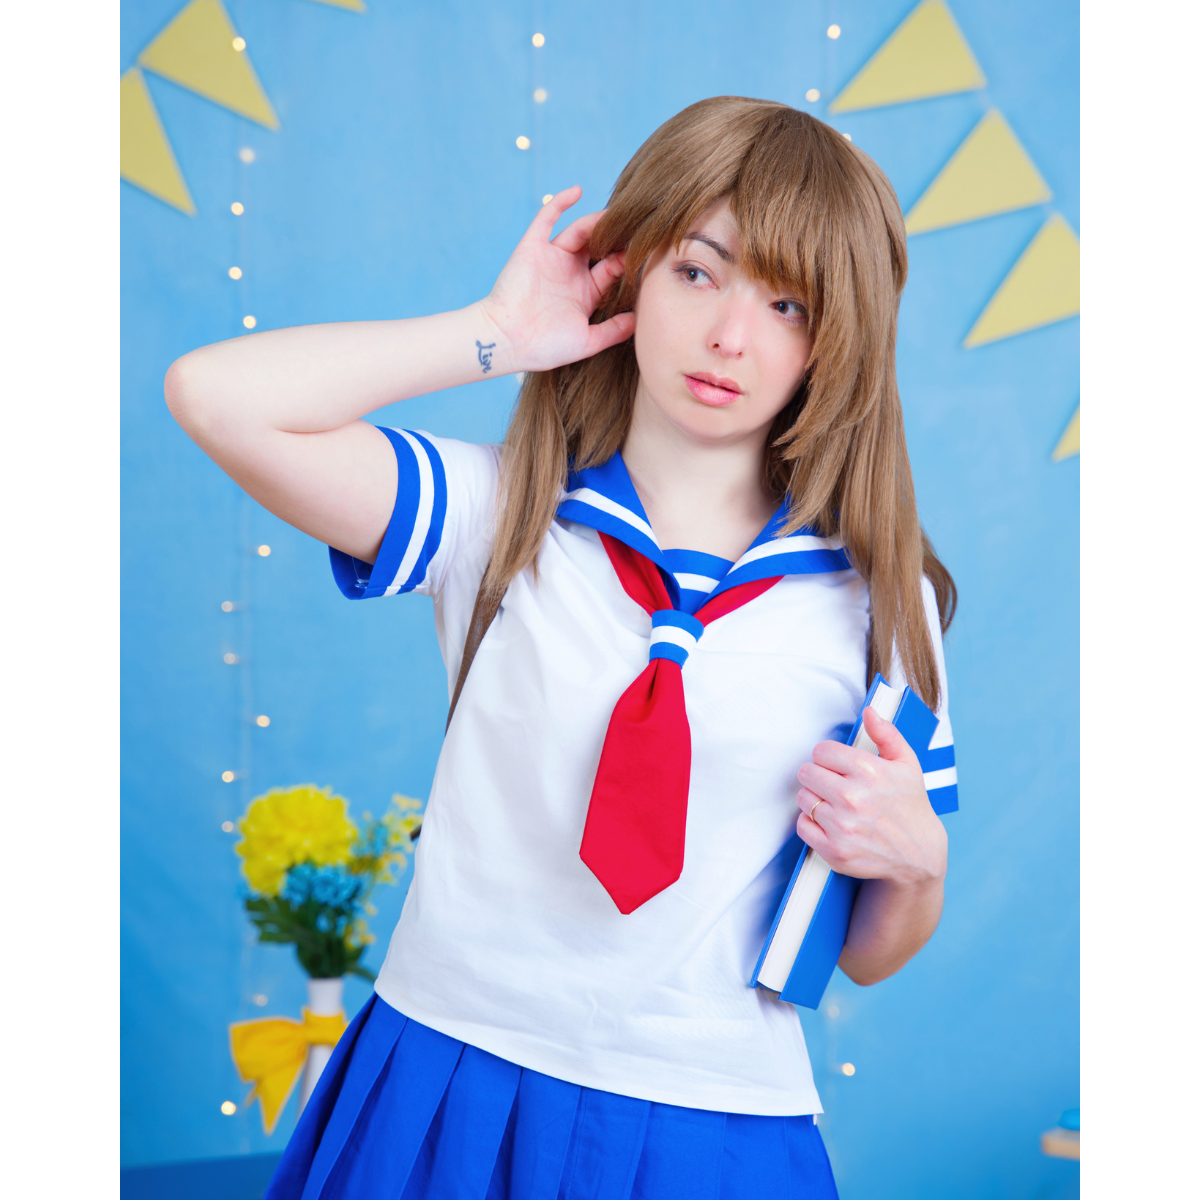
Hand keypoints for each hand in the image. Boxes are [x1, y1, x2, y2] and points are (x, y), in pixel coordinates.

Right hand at [478, 186, 635, 373]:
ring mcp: (552, 258)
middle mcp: (571, 274)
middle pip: (600, 247)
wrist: (506, 341)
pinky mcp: (533, 248)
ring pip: (580, 231)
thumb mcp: (587, 342)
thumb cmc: (544, 347)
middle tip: (638, 225)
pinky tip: (577, 191)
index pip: (613, 270)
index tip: (648, 251)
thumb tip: (641, 321)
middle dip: (617, 237)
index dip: (630, 260)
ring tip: (617, 213)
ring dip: (597, 222)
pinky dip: (559, 203)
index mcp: (585, 294)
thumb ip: (613, 330)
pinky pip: (546, 218)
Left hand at [795, 707, 947, 885]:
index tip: (838, 766)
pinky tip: (830, 823)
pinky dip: (811, 824)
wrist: (919, 856)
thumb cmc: (911, 806)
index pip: (821, 751)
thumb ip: (886, 733)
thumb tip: (869, 711)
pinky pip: (802, 826)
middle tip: (835, 785)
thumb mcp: (907, 764)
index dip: (829, 757)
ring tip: (835, 805)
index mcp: (869, 771)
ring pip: (803, 799)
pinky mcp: (834, 850)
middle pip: (807, 772)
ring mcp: (842, 826)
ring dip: (814, 800)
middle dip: (819, 776)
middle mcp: (853, 798)